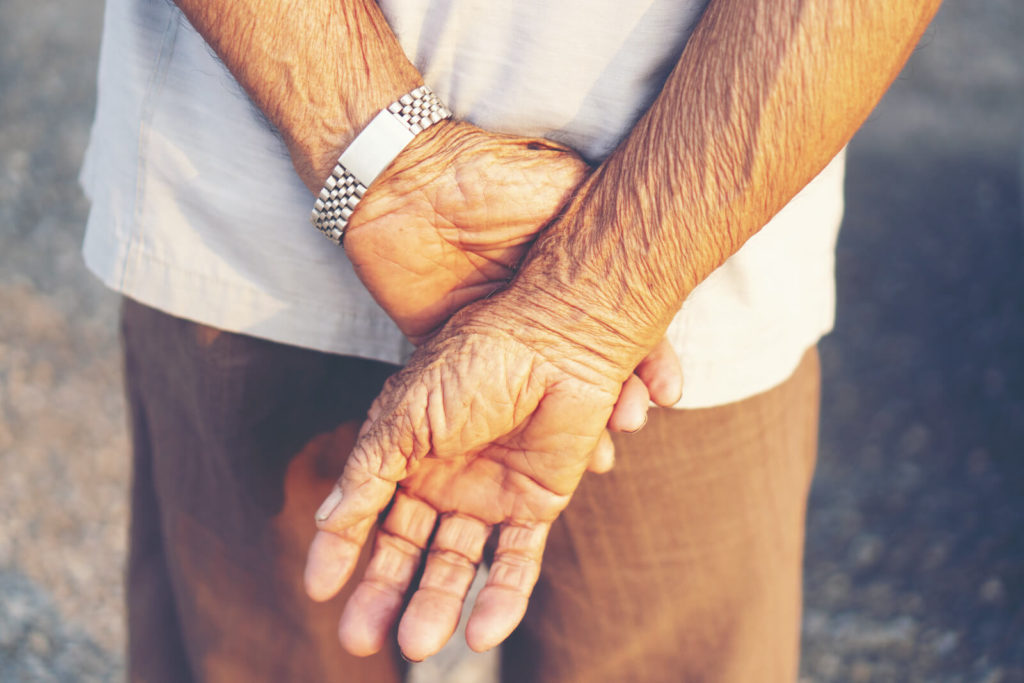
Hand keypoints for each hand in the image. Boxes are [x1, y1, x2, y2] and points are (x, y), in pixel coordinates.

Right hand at [304, 295, 646, 660]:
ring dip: (438, 605)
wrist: (552, 339)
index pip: (367, 514)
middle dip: (385, 595)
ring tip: (418, 645)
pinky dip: (502, 599)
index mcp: (407, 454)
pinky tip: (482, 633)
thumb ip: (367, 470)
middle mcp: (445, 480)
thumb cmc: (472, 360)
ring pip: (459, 565)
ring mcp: (491, 494)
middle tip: (361, 640)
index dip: (340, 551)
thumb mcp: (402, 415)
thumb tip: (327, 523)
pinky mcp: (536, 504)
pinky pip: (517, 562)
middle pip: (409, 551)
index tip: (318, 589)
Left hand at [344, 120, 681, 433]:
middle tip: (631, 423)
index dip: (644, 358)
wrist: (405, 179)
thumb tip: (662, 260)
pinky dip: (501, 428)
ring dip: (568, 424)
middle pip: (578, 366)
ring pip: (534, 392)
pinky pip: (474, 398)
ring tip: (597, 451)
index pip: (614, 325)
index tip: (665, 391)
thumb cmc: (490, 175)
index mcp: (563, 274)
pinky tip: (530, 451)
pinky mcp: (441, 345)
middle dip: (610, 400)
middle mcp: (530, 308)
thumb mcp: (566, 190)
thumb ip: (604, 226)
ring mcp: (487, 332)